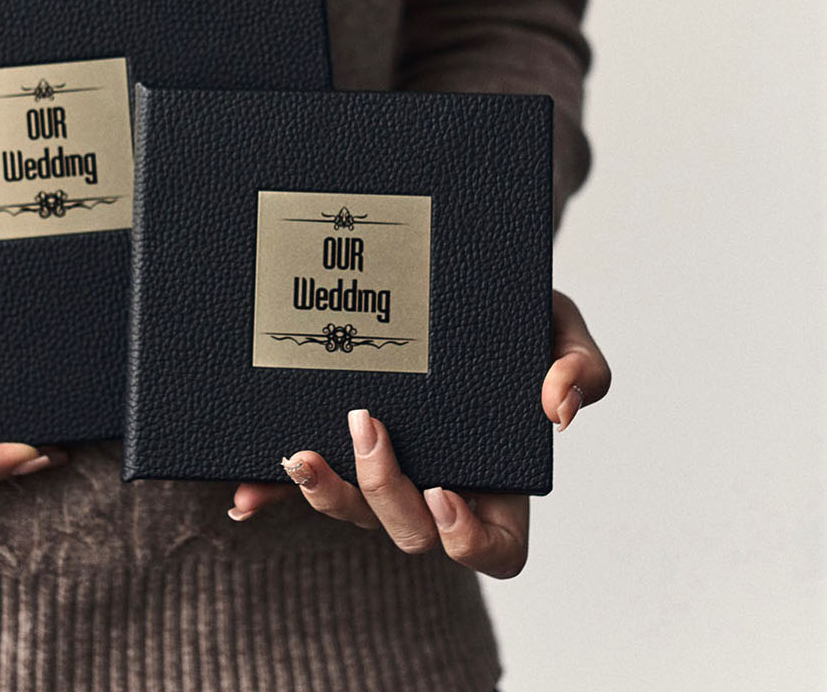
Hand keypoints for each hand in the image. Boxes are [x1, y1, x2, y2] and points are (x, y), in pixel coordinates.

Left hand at [227, 289, 610, 578]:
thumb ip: (582, 367)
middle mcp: (437, 486)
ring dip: (322, 495)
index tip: (443, 492)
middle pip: (408, 534)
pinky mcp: (336, 447)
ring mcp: (383, 471)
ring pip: (350, 513)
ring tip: (299, 453)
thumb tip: (559, 410)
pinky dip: (270, 493)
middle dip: (382, 493)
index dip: (469, 540)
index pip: (494, 550)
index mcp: (498, 480)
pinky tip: (244, 491)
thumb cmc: (513, 316)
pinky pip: (300, 487)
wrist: (453, 277)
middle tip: (368, 423)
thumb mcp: (557, 327)